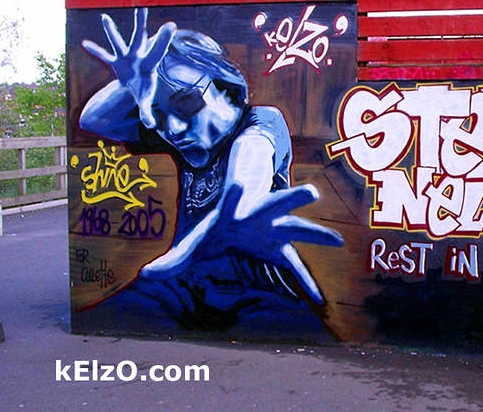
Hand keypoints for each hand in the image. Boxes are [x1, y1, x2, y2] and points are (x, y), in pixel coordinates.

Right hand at [82, 8, 175, 128]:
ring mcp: (125, 58)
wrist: (137, 87)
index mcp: (148, 64)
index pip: (157, 50)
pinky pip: (104, 56)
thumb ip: (147, 112)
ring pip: (118, 42)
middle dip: (139, 23)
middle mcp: (136, 57)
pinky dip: (95, 51)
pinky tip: (84, 44)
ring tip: (104, 18)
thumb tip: (150, 125)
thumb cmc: (144, 90)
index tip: (171, 24)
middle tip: (141, 6)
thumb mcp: (146, 101)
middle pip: (138, 37)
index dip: (163, 39)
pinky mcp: (114, 62)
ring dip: (111, 31)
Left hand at [142, 184, 343, 304]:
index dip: (236, 191)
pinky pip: (295, 267)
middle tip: (312, 192)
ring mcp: (275, 230)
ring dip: (317, 235)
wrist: (245, 209)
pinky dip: (305, 283)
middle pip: (279, 203)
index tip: (237, 182)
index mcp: (235, 209)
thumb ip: (174, 258)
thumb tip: (144, 276)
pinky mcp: (281, 248)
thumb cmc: (220, 222)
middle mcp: (261, 215)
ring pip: (298, 228)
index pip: (235, 198)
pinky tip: (318, 300)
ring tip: (339, 241)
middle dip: (295, 197)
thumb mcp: (197, 238)